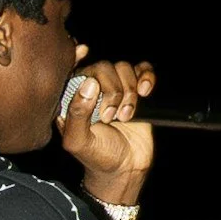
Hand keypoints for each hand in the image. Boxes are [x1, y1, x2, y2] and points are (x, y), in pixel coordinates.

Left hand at [57, 49, 156, 195]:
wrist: (125, 169)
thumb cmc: (97, 157)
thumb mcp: (79, 141)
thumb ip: (77, 114)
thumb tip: (90, 83)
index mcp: (74, 97)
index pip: (75, 67)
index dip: (78, 55)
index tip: (84, 50)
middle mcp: (94, 89)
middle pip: (104, 67)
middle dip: (112, 91)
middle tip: (110, 117)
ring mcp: (116, 89)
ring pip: (124, 68)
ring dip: (128, 92)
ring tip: (125, 117)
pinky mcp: (136, 91)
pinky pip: (143, 70)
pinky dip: (146, 77)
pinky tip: (146, 92)